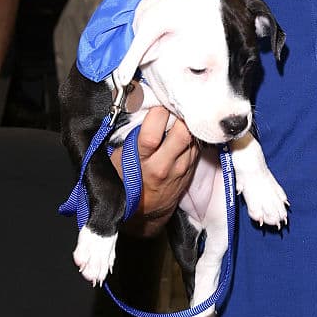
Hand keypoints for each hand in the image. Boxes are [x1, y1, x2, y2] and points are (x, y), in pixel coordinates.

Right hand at [111, 107, 198, 235]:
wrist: (145, 212)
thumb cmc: (127, 180)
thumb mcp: (118, 159)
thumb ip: (129, 136)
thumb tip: (138, 108)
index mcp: (142, 162)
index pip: (152, 136)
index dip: (157, 115)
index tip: (156, 105)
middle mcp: (164, 166)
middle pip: (182, 134)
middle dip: (179, 115)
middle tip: (174, 106)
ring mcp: (181, 169)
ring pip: (194, 138)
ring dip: (188, 123)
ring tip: (180, 114)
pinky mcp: (191, 169)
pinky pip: (198, 146)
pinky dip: (192, 134)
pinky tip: (185, 128)